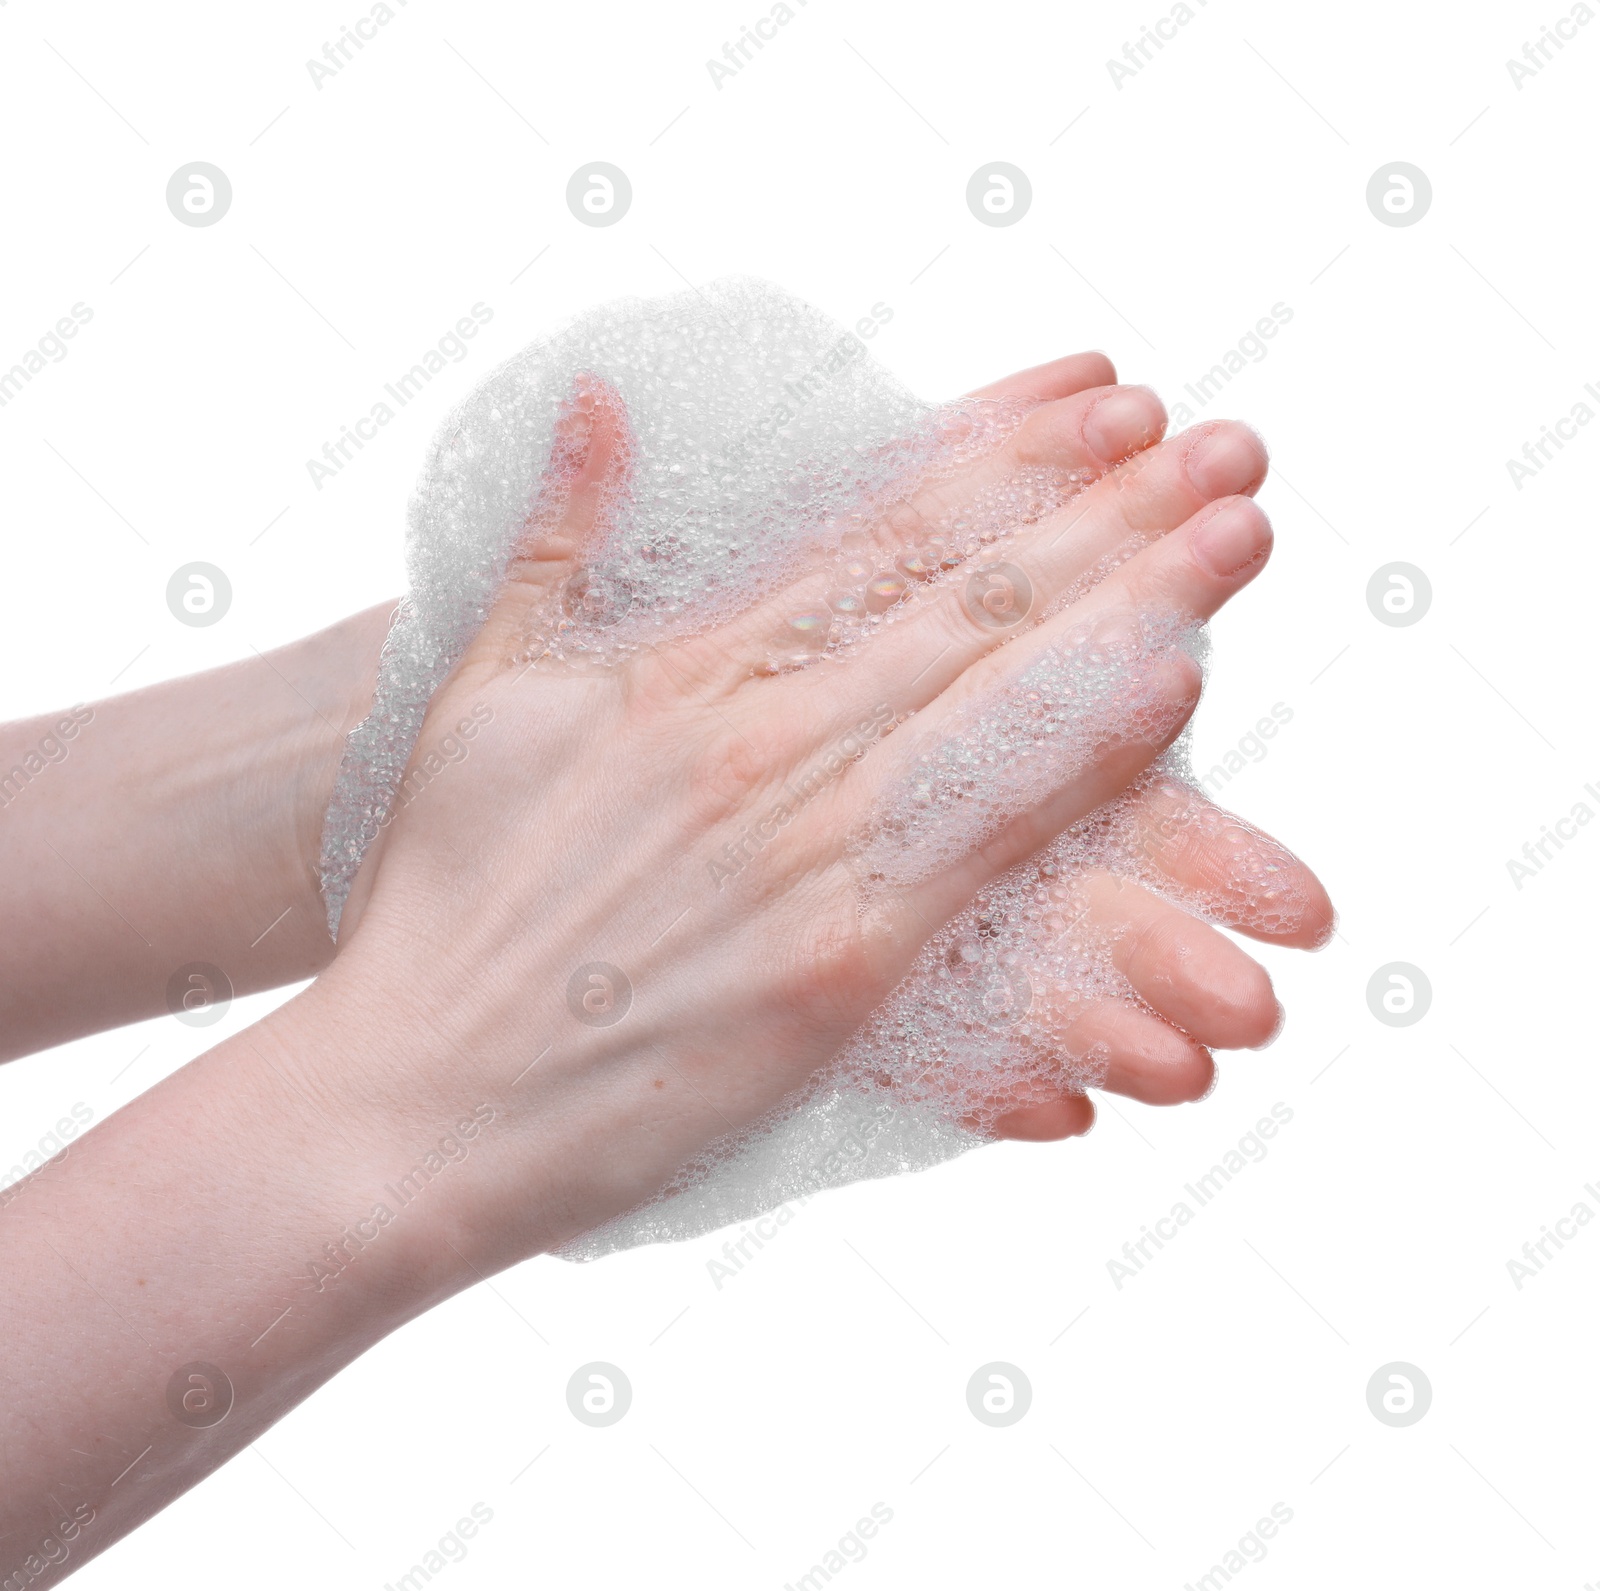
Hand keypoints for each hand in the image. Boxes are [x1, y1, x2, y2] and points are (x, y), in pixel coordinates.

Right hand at [327, 350, 1332, 1261]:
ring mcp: (798, 844)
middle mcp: (750, 736)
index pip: (873, 532)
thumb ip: (556, 541)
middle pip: (963, 599)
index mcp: (676, 668)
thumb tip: (601, 397)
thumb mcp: (480, 692)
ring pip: (991, 696)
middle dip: (1105, 513)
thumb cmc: (442, 904)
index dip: (1001, 456)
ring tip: (1232, 529)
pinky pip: (984, 837)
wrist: (415, 1097)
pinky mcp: (836, 958)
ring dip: (1127, 604)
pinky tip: (1170, 687)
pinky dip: (1081, 756)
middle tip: (1222, 448)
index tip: (1102, 402)